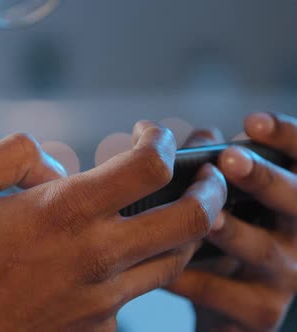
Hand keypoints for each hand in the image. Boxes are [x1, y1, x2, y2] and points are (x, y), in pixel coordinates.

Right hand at [0, 122, 226, 330]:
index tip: (148, 133)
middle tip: (205, 174)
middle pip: (190, 219)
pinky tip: (126, 254)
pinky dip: (145, 266)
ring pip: (177, 260)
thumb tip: (57, 167)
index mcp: (62, 212)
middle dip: (209, 189)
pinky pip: (139, 291)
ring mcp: (103, 298)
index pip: (147, 167)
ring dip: (189, 229)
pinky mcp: (100, 327)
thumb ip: (11, 154)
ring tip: (179, 209)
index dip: (159, 140)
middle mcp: (94, 256)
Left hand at [168, 113, 296, 331]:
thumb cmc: (220, 238)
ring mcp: (284, 275)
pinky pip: (222, 292)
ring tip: (205, 217)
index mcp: (289, 197)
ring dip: (232, 230)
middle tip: (230, 160)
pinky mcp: (260, 311)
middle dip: (263, 178)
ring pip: (261, 250)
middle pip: (294, 201)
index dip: (285, 137)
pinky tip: (161, 265)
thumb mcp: (217, 200)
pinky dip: (191, 278)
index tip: (252, 121)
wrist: (222, 305)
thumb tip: (164, 133)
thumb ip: (203, 164)